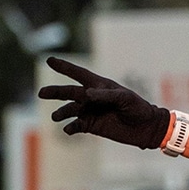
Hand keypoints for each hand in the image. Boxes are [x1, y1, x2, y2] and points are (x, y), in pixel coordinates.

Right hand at [38, 56, 170, 149]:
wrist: (146, 127)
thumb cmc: (138, 108)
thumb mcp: (125, 98)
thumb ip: (106, 95)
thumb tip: (86, 94)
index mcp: (99, 86)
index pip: (78, 74)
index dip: (64, 67)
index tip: (49, 60)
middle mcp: (91, 98)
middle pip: (69, 92)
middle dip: (55, 92)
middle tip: (42, 93)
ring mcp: (90, 111)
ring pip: (70, 110)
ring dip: (62, 113)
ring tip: (56, 117)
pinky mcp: (92, 126)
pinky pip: (76, 126)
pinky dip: (70, 127)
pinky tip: (68, 129)